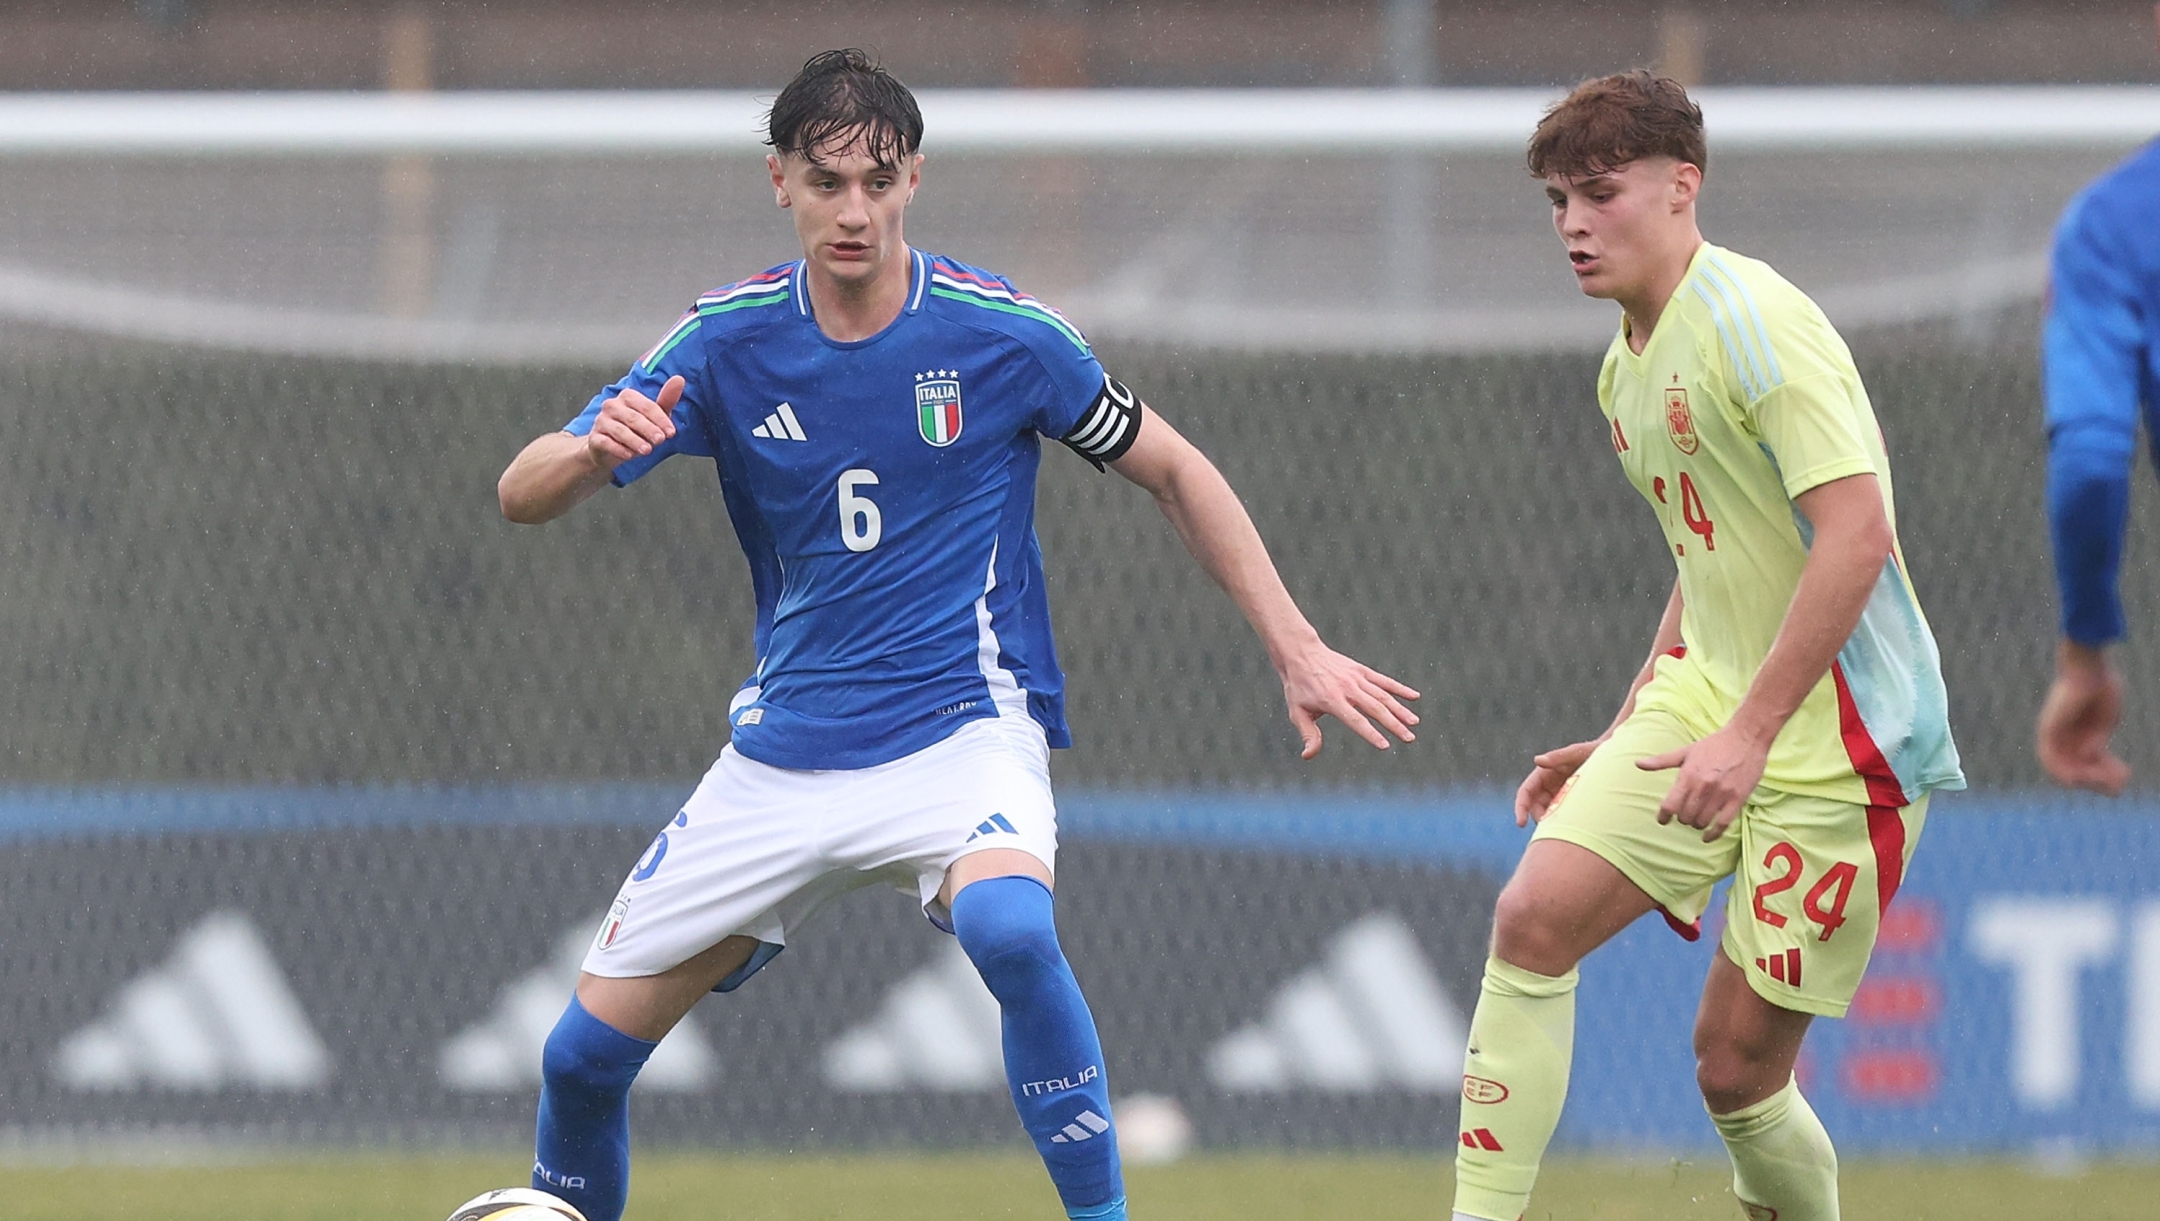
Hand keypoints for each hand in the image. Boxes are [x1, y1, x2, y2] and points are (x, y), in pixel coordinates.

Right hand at [583, 375, 682, 469]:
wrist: (608, 448)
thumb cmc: (635, 429)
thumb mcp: (653, 416)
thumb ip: (666, 400)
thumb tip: (679, 379)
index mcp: (628, 396)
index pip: (647, 406)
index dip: (661, 419)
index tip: (671, 433)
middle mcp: (612, 405)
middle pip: (633, 417)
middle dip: (649, 429)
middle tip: (661, 441)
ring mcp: (601, 421)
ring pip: (619, 430)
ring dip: (635, 440)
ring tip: (647, 450)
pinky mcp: (594, 438)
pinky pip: (606, 442)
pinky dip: (618, 449)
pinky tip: (629, 456)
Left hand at [1279, 643, 1419, 758]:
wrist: (1301, 654)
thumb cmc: (1298, 687)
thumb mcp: (1297, 712)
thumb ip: (1308, 734)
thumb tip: (1308, 756)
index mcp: (1332, 701)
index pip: (1356, 720)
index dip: (1371, 733)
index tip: (1385, 746)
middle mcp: (1348, 689)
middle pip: (1375, 709)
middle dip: (1394, 725)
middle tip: (1409, 738)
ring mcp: (1356, 678)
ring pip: (1383, 695)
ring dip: (1400, 710)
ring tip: (1414, 723)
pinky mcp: (1361, 670)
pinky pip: (1383, 680)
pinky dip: (1399, 689)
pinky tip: (1414, 697)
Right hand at [1515, 738, 1602, 827]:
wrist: (1616, 759)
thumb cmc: (1595, 751)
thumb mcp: (1578, 752)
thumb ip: (1559, 756)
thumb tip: (1537, 761)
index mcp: (1545, 772)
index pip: (1526, 792)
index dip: (1521, 807)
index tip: (1520, 823)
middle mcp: (1549, 785)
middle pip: (1534, 807)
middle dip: (1539, 819)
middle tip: (1551, 830)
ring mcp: (1560, 795)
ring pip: (1548, 814)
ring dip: (1551, 823)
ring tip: (1568, 828)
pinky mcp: (1571, 804)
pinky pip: (1562, 817)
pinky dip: (1563, 824)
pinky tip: (1576, 827)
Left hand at [1637, 723, 1769, 841]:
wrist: (1746, 738)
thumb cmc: (1714, 744)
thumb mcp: (1685, 751)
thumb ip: (1661, 761)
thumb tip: (1637, 763)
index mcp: (1688, 775)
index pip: (1669, 805)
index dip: (1663, 816)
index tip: (1662, 820)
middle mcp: (1703, 786)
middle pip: (1685, 816)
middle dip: (1682, 819)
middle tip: (1684, 816)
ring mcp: (1721, 794)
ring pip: (1702, 822)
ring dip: (1696, 825)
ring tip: (1696, 820)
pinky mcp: (1737, 799)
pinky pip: (1723, 824)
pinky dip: (1713, 834)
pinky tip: (1707, 837)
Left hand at [2037, 641, 2128, 794]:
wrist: (2090, 670)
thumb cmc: (2101, 688)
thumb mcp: (2106, 720)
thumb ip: (2098, 740)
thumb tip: (2090, 756)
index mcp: (2082, 734)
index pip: (2091, 762)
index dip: (2108, 772)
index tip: (2126, 775)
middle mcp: (2067, 737)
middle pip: (2078, 769)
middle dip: (2100, 781)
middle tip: (2119, 786)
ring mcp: (2055, 734)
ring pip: (2065, 768)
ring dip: (2086, 780)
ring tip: (2106, 782)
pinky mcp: (2047, 730)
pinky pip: (2049, 758)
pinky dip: (2062, 772)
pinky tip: (2079, 779)